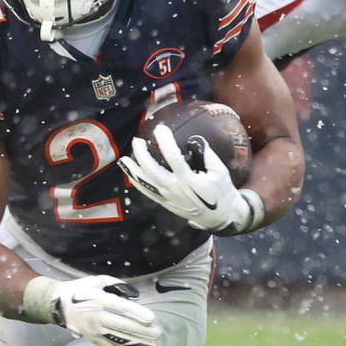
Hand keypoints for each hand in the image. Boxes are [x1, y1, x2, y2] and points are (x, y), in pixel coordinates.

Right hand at [25, 275, 161, 345]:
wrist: (58, 305)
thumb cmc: (82, 289)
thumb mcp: (98, 280)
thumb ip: (117, 285)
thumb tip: (135, 295)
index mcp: (95, 298)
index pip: (119, 307)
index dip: (136, 313)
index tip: (151, 318)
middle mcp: (94, 315)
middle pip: (121, 325)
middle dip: (141, 330)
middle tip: (158, 333)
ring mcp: (92, 329)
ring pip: (117, 338)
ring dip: (137, 343)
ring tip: (153, 344)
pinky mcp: (91, 338)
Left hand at [118, 123, 251, 233]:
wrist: (220, 217)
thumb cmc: (222, 192)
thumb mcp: (220, 171)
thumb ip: (207, 154)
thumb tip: (195, 139)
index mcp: (189, 180)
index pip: (173, 158)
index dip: (165, 142)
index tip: (160, 128)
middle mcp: (175, 190)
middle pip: (152, 171)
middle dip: (142, 155)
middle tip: (137, 140)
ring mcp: (168, 198)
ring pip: (145, 184)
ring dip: (133, 171)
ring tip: (124, 159)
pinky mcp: (165, 204)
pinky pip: (147, 193)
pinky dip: (137, 182)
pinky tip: (131, 173)